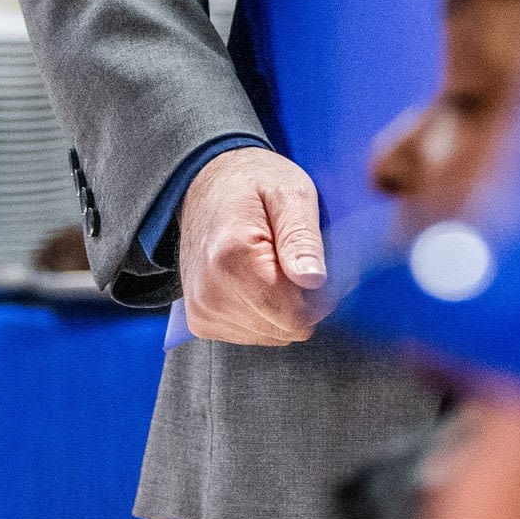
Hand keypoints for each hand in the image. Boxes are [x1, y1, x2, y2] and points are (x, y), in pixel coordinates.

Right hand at [178, 147, 328, 344]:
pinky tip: (256, 279)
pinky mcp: (200, 321)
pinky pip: (253, 334)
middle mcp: (210, 293)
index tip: (314, 263)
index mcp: (232, 259)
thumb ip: (302, 238)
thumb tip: (314, 280)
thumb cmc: (252, 183)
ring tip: (271, 264)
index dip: (319, 295)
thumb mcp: (290, 193)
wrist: (206, 183)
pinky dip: (264, 312)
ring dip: (282, 306)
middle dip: (300, 300)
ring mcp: (202, 311)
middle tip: (291, 258)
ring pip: (272, 335)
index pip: (294, 316)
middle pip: (285, 329)